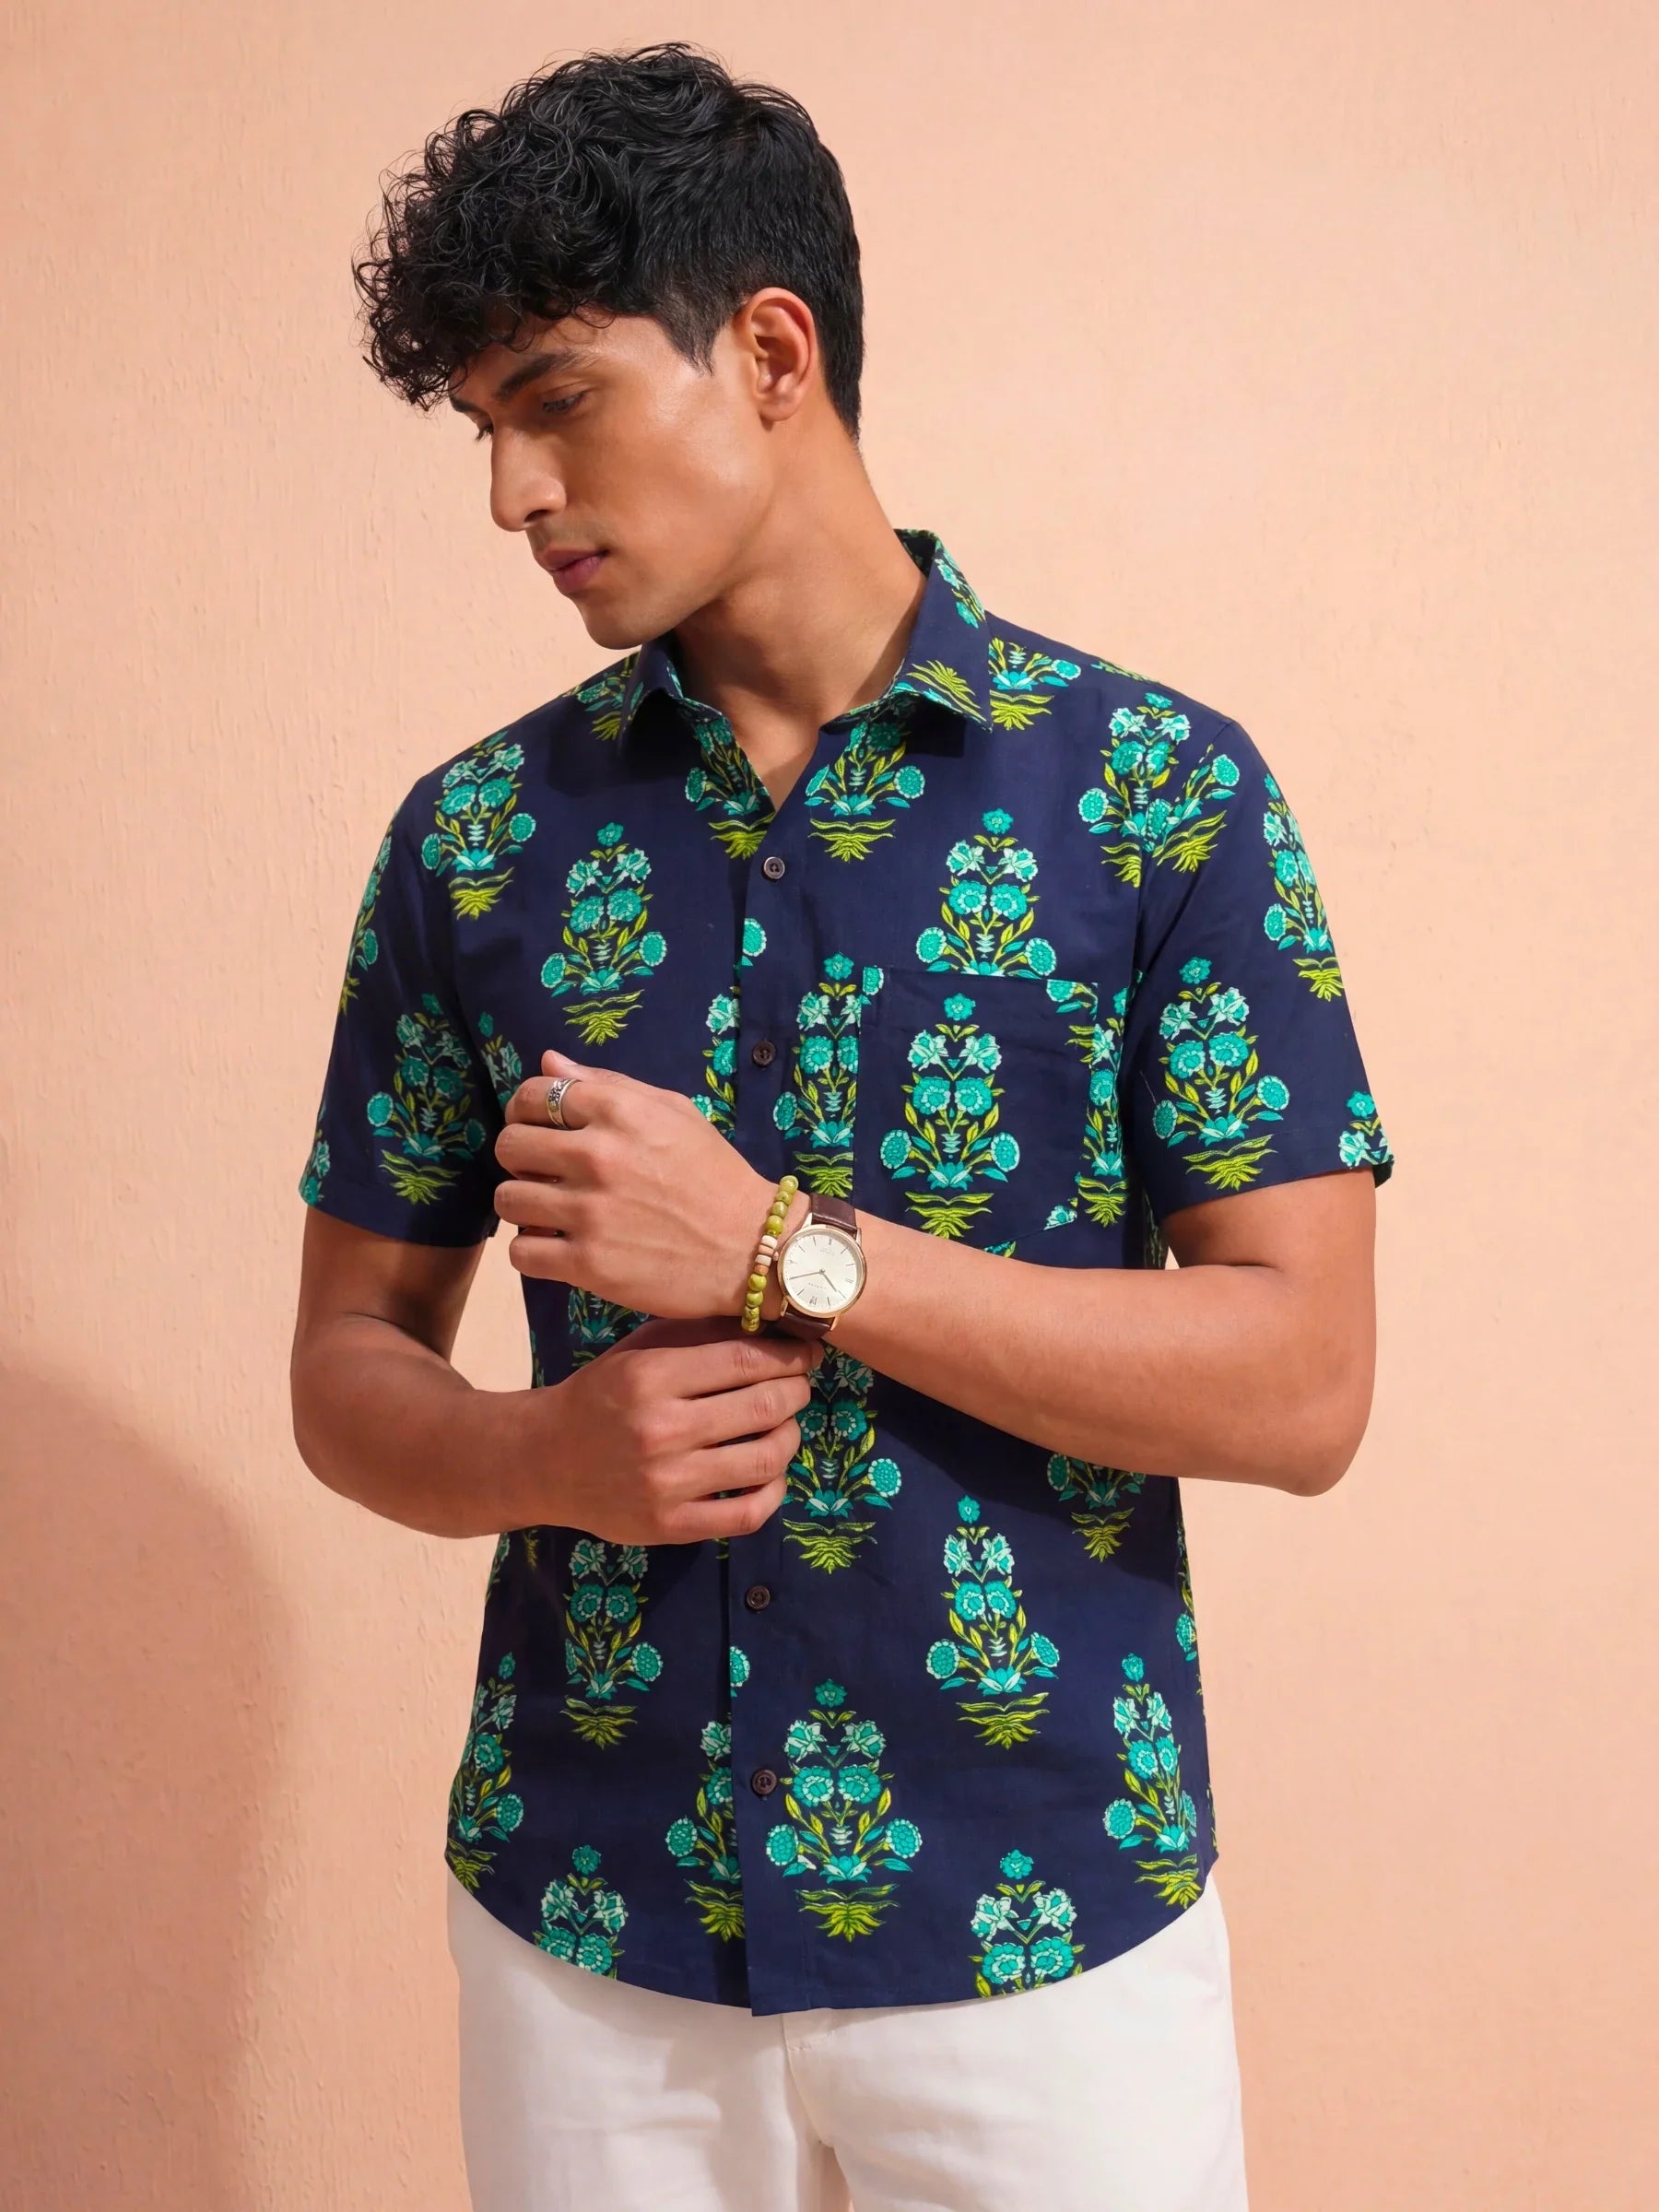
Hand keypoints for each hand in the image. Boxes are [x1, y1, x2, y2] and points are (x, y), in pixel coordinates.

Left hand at [493, 1049, 786, 1316]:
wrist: (750, 1248)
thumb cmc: (714, 1175)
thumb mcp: (674, 1113)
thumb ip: (608, 1085)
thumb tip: (549, 1062)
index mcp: (619, 1111)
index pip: (533, 1095)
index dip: (526, 1110)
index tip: (538, 1128)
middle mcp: (598, 1156)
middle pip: (509, 1145)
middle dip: (521, 1157)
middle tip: (544, 1172)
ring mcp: (589, 1212)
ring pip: (507, 1199)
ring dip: (524, 1205)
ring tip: (551, 1211)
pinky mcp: (587, 1264)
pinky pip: (520, 1251)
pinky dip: (531, 1250)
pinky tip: (556, 1246)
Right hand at [528, 1314, 820, 1544]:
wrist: (543, 1461)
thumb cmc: (599, 1395)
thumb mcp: (638, 1352)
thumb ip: (699, 1336)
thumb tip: (771, 1326)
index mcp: (651, 1378)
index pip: (745, 1360)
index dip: (789, 1356)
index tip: (806, 1353)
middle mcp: (660, 1430)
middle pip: (763, 1406)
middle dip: (796, 1391)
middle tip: (799, 1386)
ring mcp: (667, 1484)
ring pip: (764, 1459)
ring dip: (790, 1437)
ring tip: (786, 1425)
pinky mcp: (671, 1526)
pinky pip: (747, 1514)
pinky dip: (773, 1492)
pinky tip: (770, 1474)